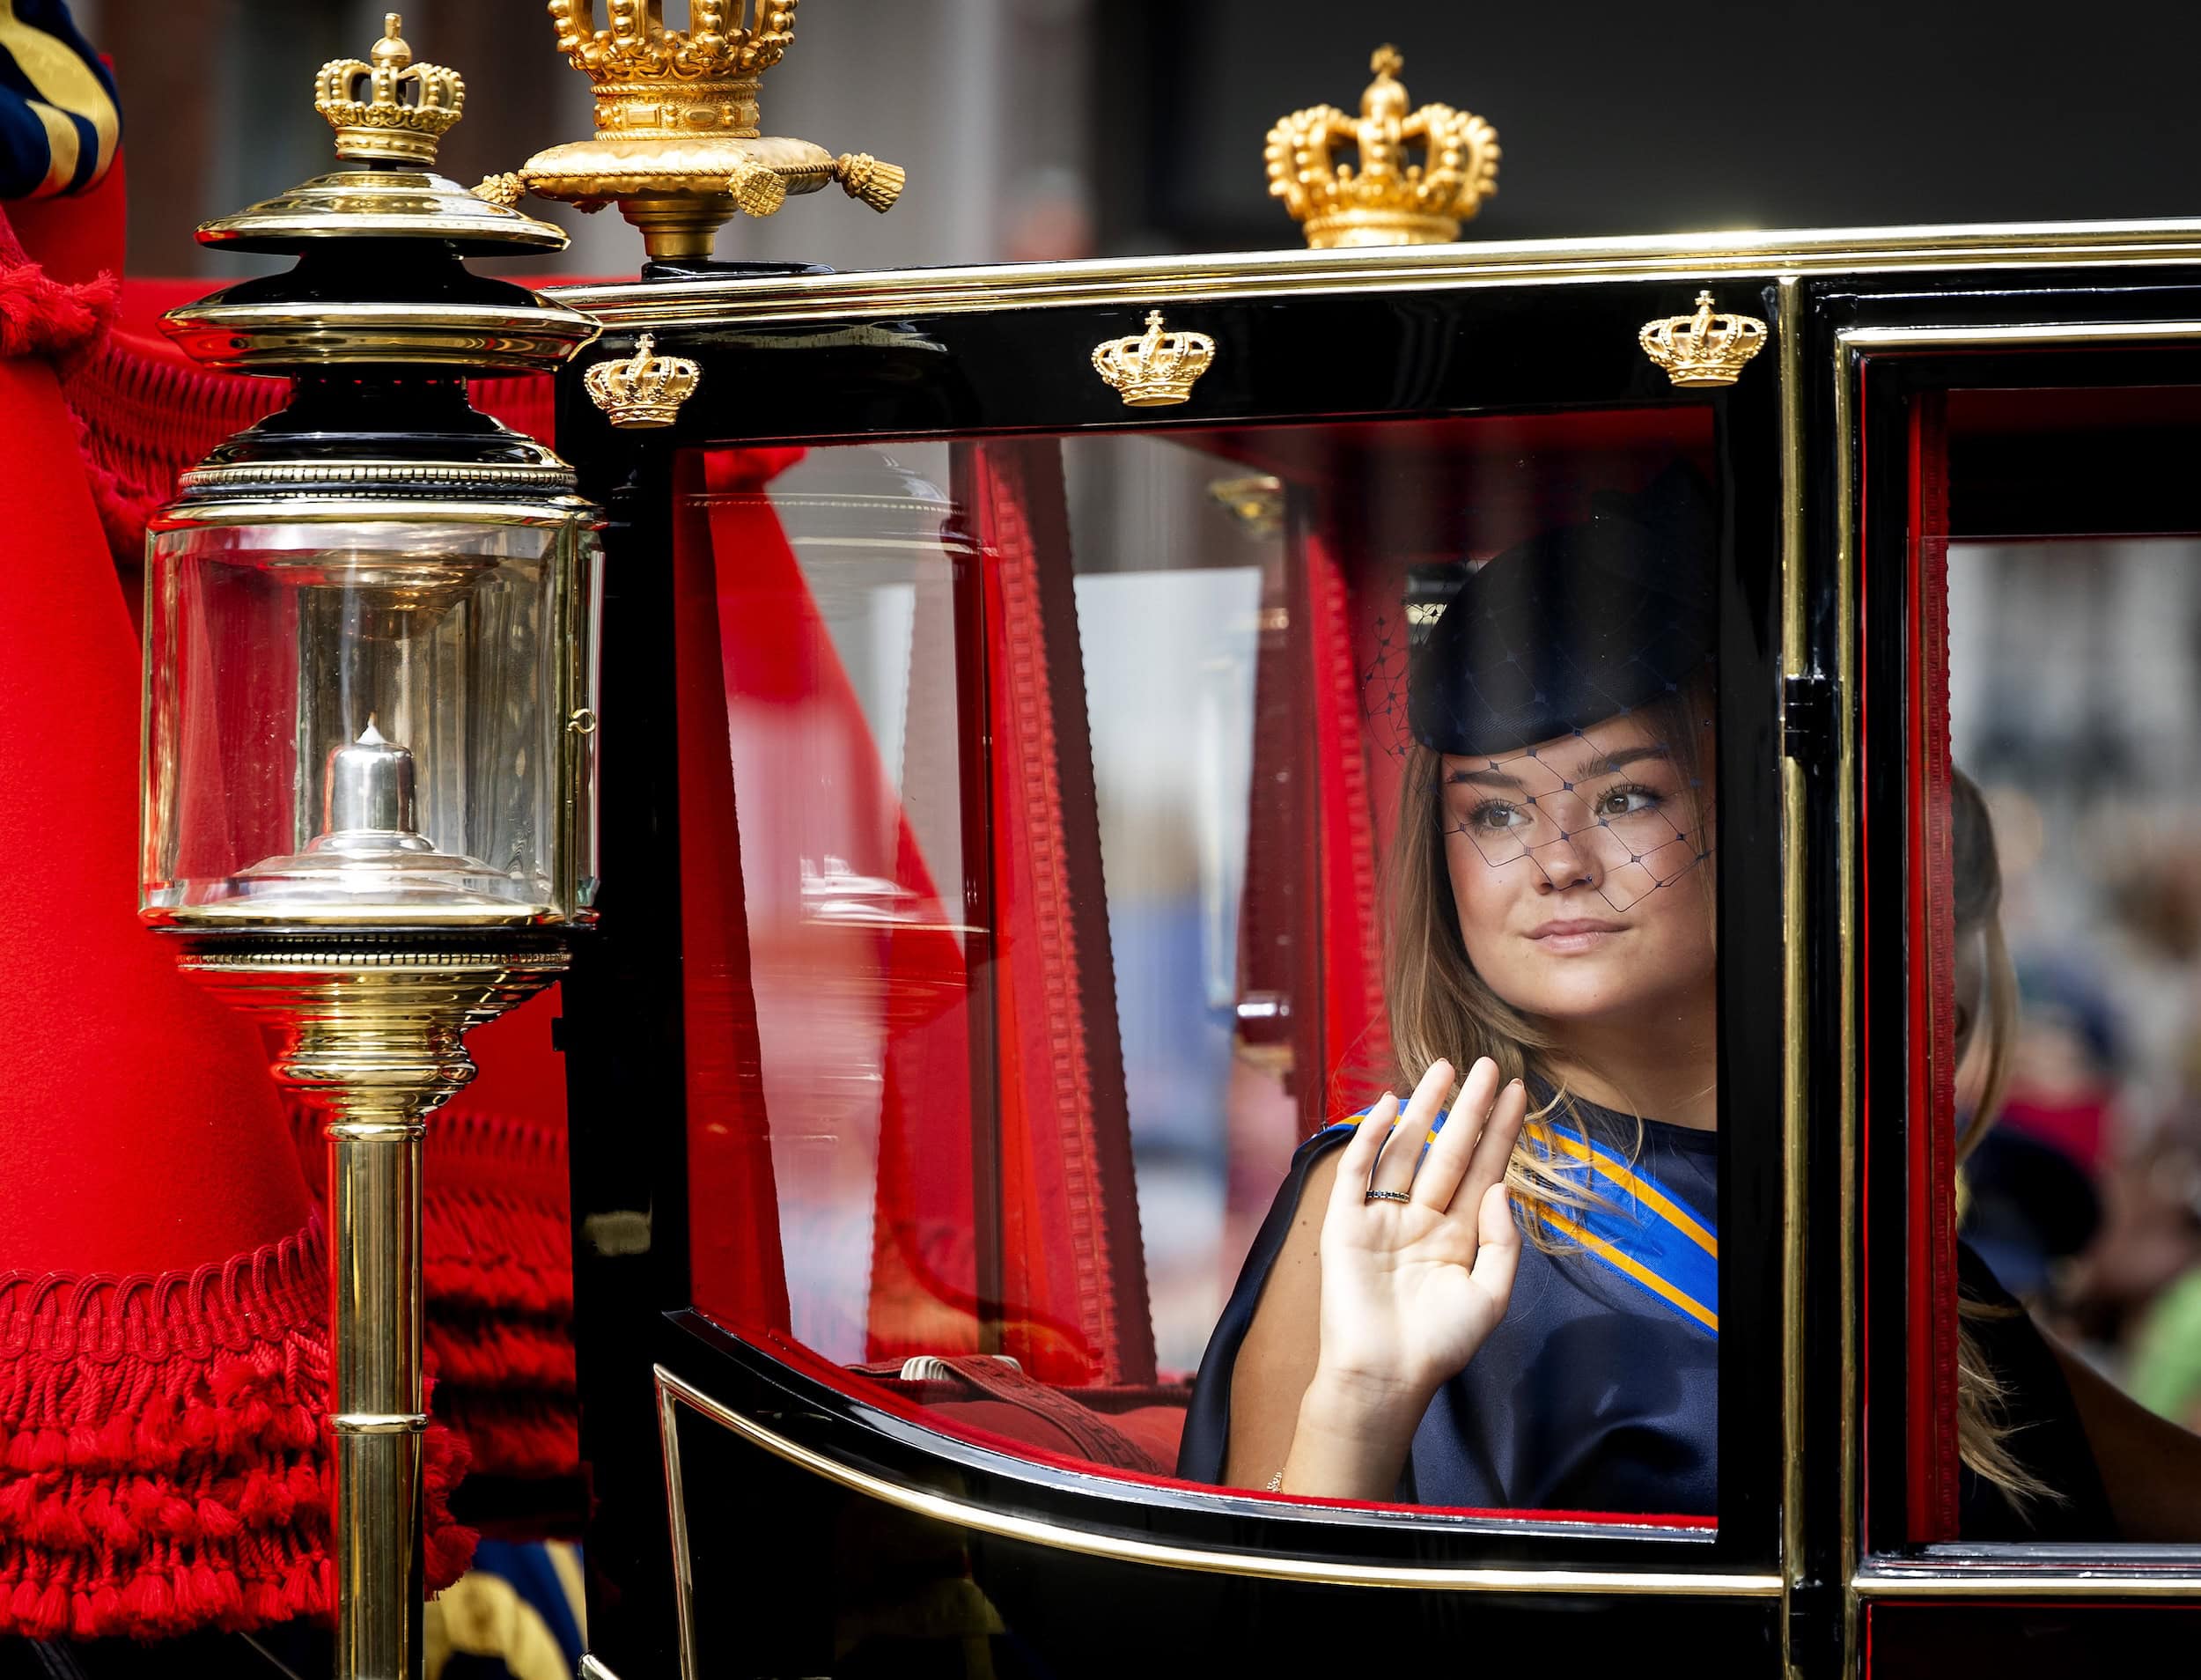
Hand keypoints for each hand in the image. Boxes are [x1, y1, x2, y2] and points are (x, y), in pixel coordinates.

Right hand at [1304, 1058, 1527, 1423]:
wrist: (1383, 1376)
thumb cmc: (1438, 1345)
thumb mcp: (1490, 1296)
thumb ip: (1502, 1241)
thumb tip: (1500, 1186)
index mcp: (1457, 1236)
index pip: (1483, 1170)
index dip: (1499, 1132)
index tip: (1515, 1092)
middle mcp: (1422, 1218)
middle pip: (1449, 1150)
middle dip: (1467, 1108)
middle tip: (1484, 1064)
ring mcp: (1382, 1218)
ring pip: (1406, 1150)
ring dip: (1424, 1109)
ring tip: (1443, 1069)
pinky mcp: (1345, 1223)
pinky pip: (1358, 1171)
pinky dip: (1371, 1138)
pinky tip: (1390, 1107)